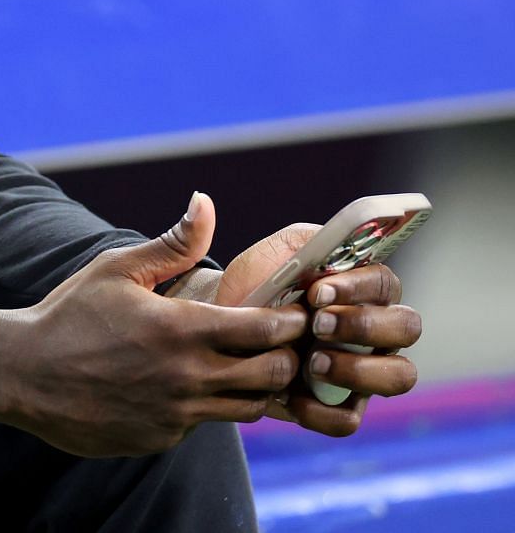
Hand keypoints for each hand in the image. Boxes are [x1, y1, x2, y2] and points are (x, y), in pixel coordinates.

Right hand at [0, 192, 307, 456]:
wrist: (22, 372)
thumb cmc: (69, 314)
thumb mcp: (117, 269)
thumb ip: (173, 244)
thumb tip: (205, 202)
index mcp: (181, 330)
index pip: (267, 330)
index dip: (291, 321)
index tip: (295, 313)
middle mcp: (187, 378)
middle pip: (272, 375)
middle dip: (285, 357)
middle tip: (279, 342)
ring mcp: (176, 414)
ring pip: (248, 409)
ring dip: (254, 386)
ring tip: (241, 365)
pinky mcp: (161, 438)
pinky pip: (204, 424)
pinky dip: (208, 406)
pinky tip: (186, 385)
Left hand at [210, 224, 422, 436]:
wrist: (222, 332)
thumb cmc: (255, 286)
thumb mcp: (272, 255)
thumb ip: (294, 238)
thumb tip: (214, 202)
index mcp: (363, 287)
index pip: (385, 283)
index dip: (358, 287)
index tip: (317, 290)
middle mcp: (375, 327)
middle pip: (408, 327)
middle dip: (364, 325)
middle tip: (317, 323)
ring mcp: (365, 368)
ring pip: (399, 376)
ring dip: (359, 369)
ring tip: (311, 362)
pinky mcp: (341, 405)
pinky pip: (350, 419)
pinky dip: (322, 411)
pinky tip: (291, 396)